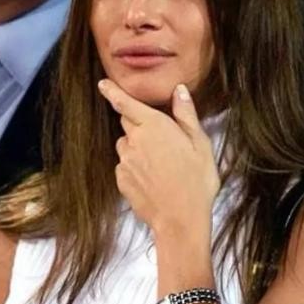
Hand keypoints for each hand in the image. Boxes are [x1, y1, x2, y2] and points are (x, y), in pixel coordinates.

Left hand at [98, 79, 219, 235]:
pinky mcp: (121, 180)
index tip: (103, 84)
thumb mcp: (201, 144)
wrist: (180, 219)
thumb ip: (186, 115)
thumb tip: (179, 91)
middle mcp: (134, 140)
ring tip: (161, 164)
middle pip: (128, 122)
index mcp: (154, 126)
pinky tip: (153, 179)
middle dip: (139, 123)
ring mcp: (125, 161)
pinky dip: (135, 168)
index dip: (112, 92)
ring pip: (126, 146)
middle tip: (161, 139)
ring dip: (137, 147)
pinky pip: (124, 166)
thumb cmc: (196, 181)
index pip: (126, 103)